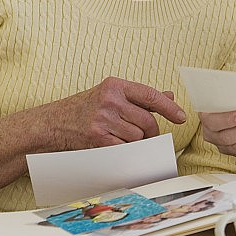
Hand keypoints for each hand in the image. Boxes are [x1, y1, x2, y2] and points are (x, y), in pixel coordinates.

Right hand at [51, 77, 186, 147]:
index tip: (181, 117)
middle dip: (151, 132)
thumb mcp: (113, 95)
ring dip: (135, 142)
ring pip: (137, 136)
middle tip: (145, 135)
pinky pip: (124, 148)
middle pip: (147, 121)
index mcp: (115, 85)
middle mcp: (110, 99)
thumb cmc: (87, 108)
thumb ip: (141, 97)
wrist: (54, 123)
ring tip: (120, 136)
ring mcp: (102, 118)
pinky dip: (125, 150)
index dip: (169, 108)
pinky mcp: (96, 137)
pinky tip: (116, 145)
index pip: (150, 95)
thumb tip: (169, 96)